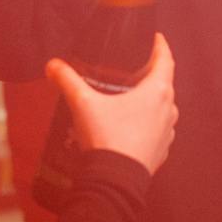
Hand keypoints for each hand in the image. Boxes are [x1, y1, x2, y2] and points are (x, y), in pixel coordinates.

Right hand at [45, 33, 177, 176]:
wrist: (114, 182)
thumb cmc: (106, 139)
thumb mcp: (83, 104)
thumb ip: (67, 80)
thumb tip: (53, 66)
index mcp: (157, 92)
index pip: (166, 60)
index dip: (161, 46)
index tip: (156, 38)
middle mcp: (168, 110)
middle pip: (164, 84)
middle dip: (151, 74)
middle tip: (135, 68)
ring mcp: (166, 133)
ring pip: (163, 108)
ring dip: (150, 101)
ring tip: (131, 98)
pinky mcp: (160, 152)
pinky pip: (157, 131)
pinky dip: (147, 124)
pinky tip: (130, 127)